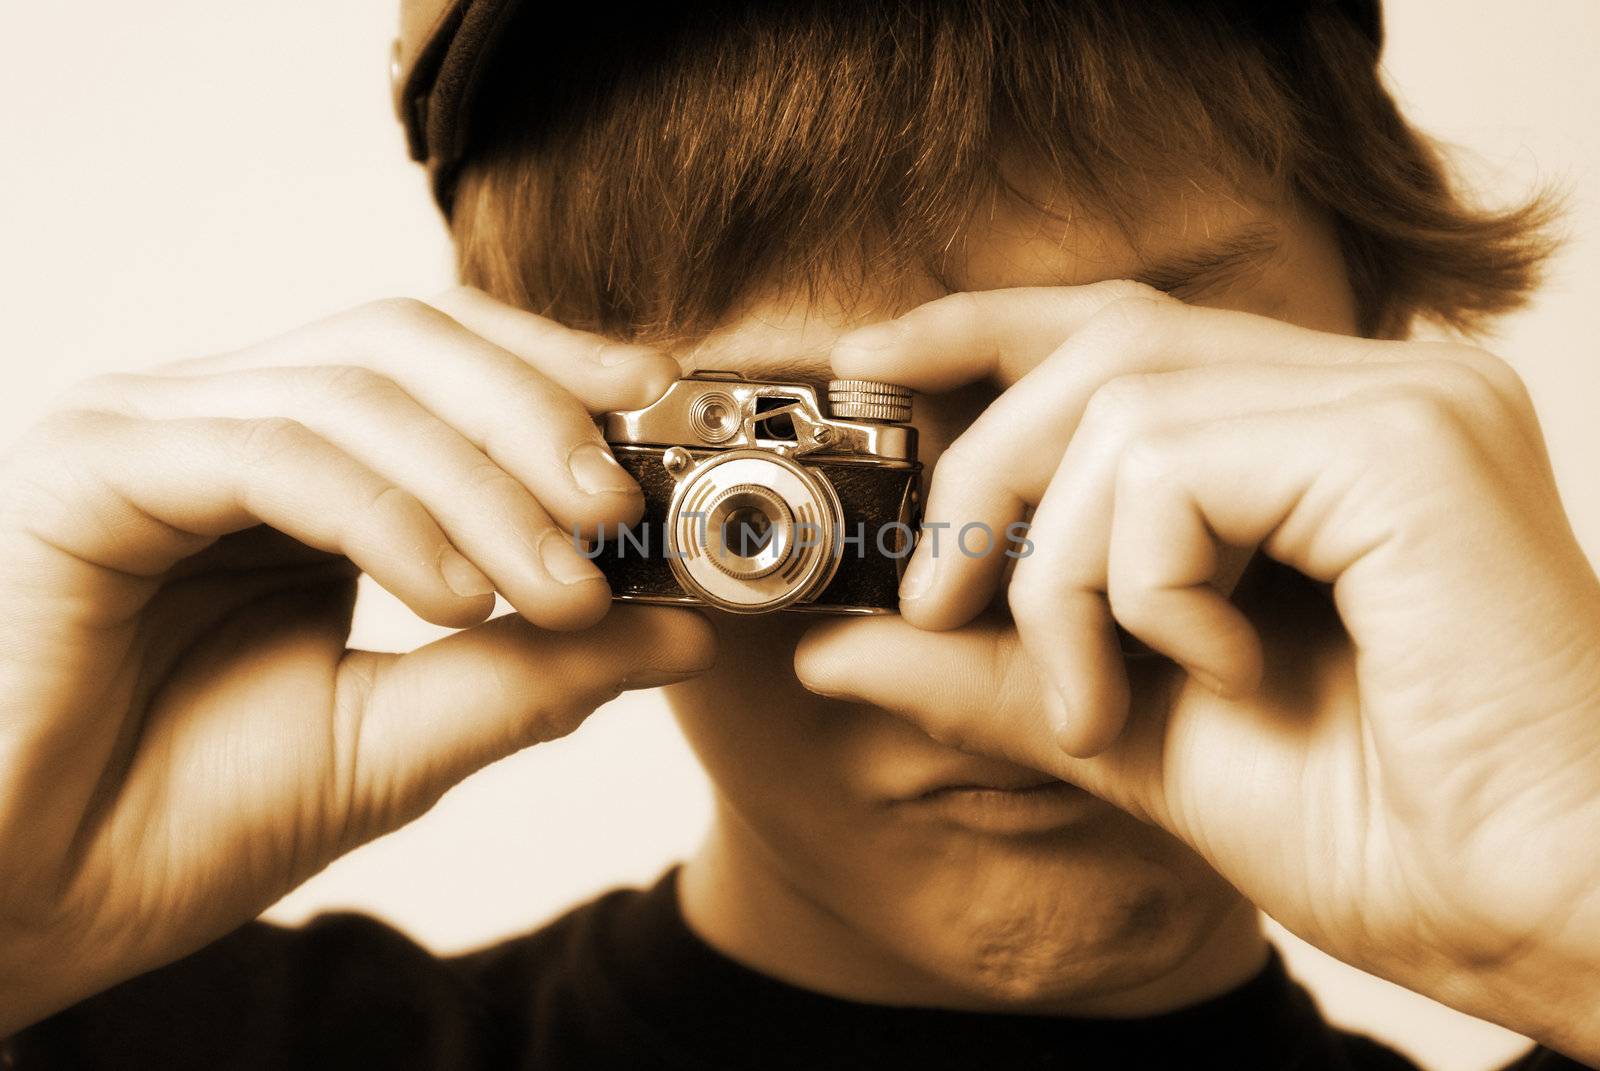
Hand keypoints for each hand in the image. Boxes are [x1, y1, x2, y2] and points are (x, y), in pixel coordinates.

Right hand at [0, 289, 715, 1032]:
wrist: (28, 913)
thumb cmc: (186, 821)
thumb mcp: (406, 736)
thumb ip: (539, 673)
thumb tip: (686, 630)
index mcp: (298, 465)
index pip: (443, 359)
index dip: (557, 371)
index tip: (661, 415)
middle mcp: (223, 420)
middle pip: (407, 338)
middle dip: (536, 413)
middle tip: (622, 508)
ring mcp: (152, 430)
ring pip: (355, 388)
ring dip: (484, 484)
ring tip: (561, 587)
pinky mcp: (91, 468)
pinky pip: (274, 453)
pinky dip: (386, 516)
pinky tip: (455, 601)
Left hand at [795, 282, 1599, 1058]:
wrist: (1539, 916)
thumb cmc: (1382, 830)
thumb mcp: (1132, 732)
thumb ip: (988, 673)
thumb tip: (833, 650)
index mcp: (1318, 438)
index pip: (1122, 326)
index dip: (981, 327)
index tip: (871, 359)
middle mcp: (1374, 392)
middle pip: (1102, 347)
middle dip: (983, 480)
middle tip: (938, 606)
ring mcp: (1404, 404)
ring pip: (1122, 409)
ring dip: (1057, 572)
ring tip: (1093, 698)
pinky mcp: (1413, 446)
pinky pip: (1182, 465)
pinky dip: (1146, 583)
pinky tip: (1220, 672)